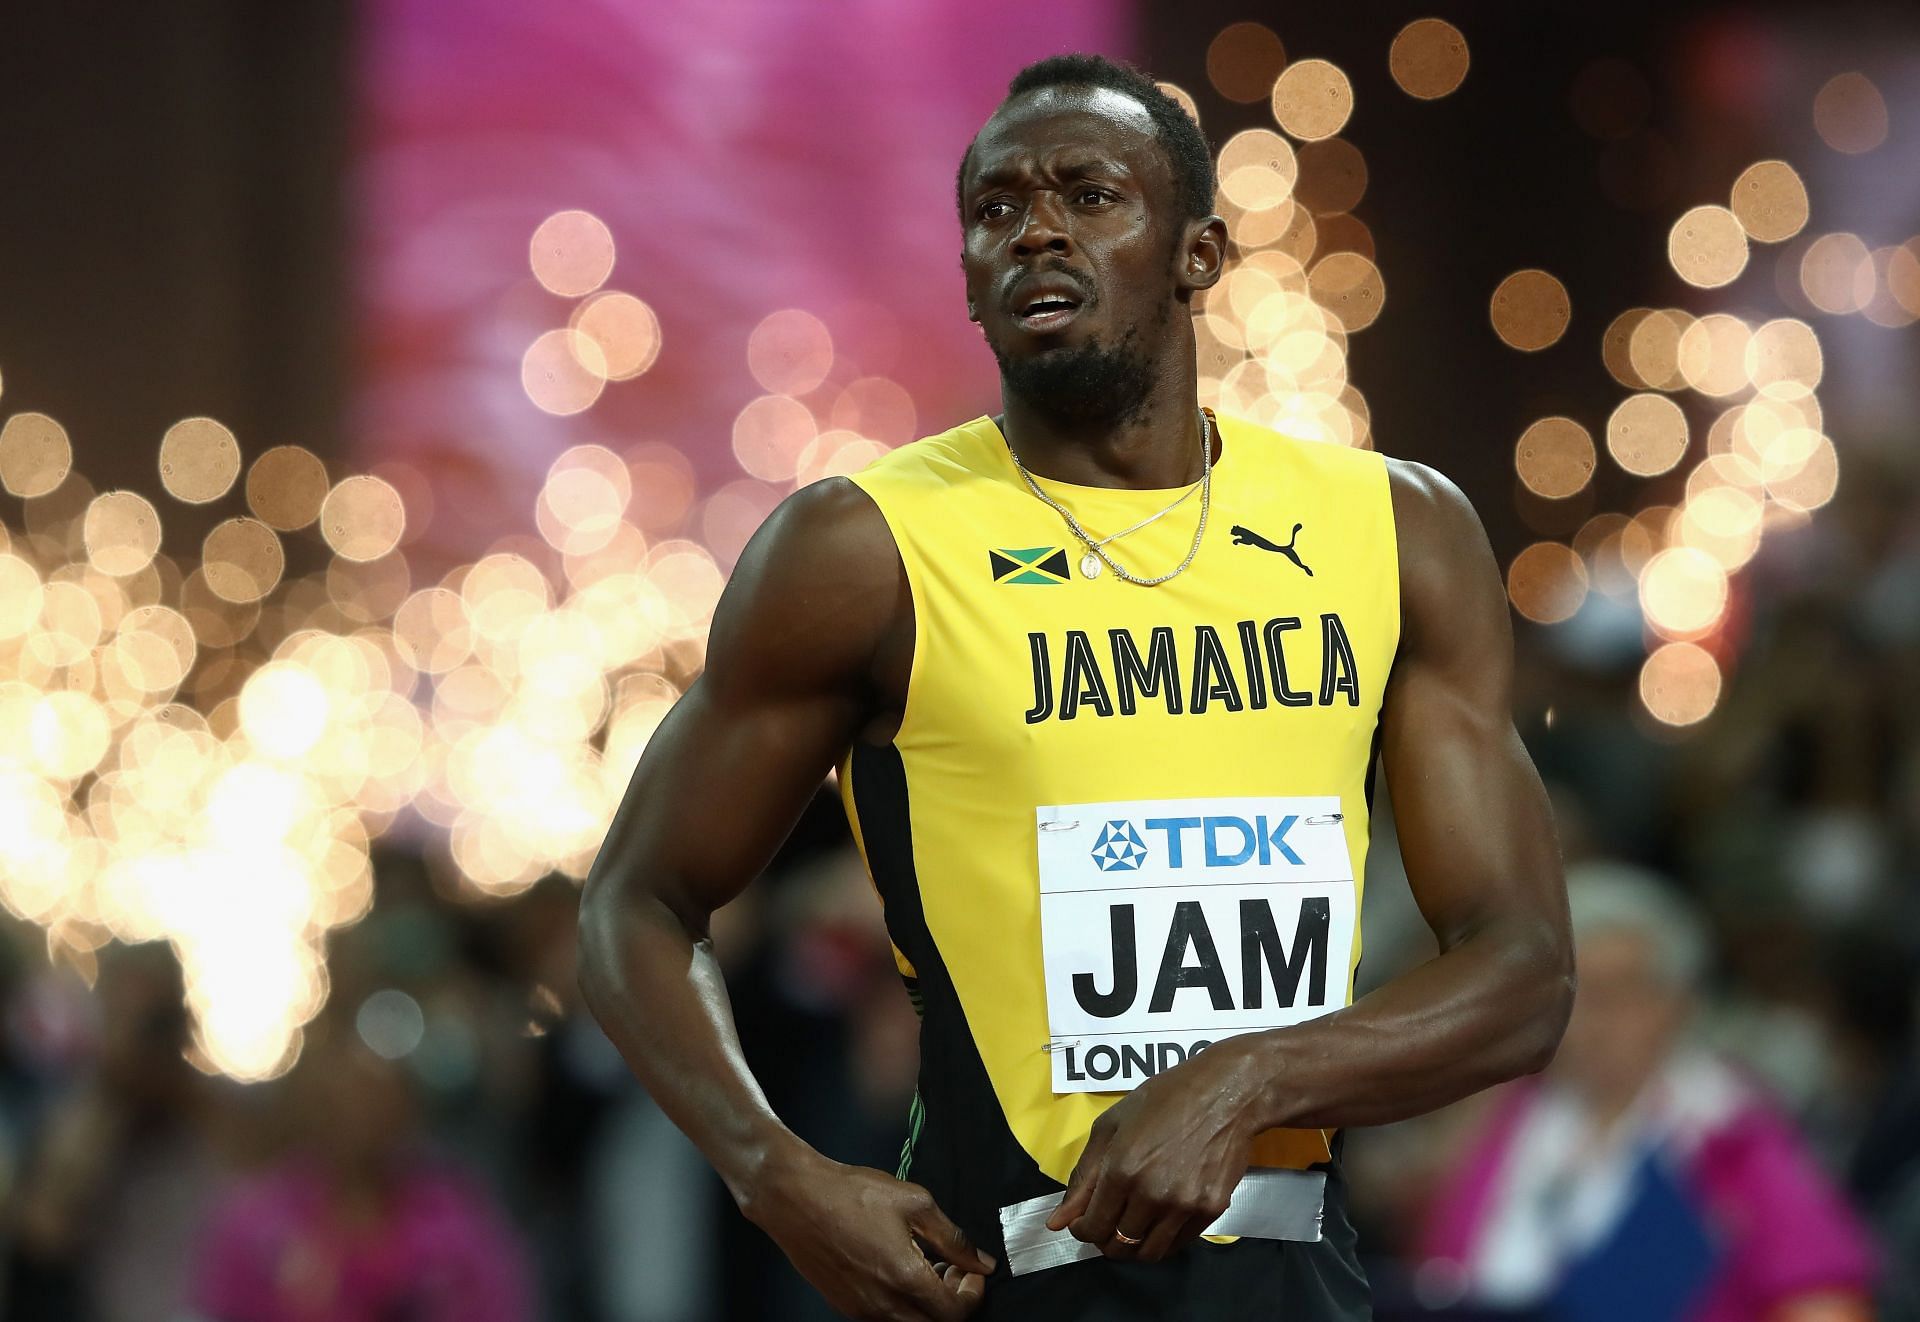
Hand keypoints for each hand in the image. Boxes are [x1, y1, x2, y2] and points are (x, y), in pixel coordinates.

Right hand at [741, 1147, 994, 1320]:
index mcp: (905, 1277)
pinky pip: (883, 1318)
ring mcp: (861, 1309)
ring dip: (926, 1306)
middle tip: (953, 1271)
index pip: (956, 1312)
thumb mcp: (914, 1203)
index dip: (972, 1293)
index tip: (972, 1270)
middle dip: (952, 1304)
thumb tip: (981, 1260)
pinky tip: (898, 1270)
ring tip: (926, 1268)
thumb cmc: (850, 1194)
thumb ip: (953, 1237)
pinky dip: (901, 1303)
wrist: (796, 1198)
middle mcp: (883, 1303)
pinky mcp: (844, 1306)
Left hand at [1045, 1043, 1261, 1262]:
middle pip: (1118, 1246)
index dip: (1082, 1230)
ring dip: (1133, 1246)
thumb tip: (1058, 1221)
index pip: (1091, 1228)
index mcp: (1121, 1170)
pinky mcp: (1211, 1210)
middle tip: (1109, 1222)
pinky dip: (1163, 1239)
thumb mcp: (1112, 1125)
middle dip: (1105, 1239)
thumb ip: (1083, 1176)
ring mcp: (1184, 1206)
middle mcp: (1151, 1194)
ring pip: (1149, 1253)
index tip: (1084, 1222)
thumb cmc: (1164, 1100)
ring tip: (1133, 1226)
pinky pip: (1179, 1243)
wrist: (1225, 1093)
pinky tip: (1160, 1219)